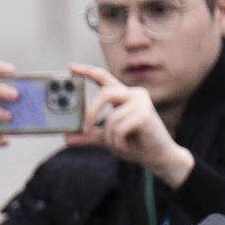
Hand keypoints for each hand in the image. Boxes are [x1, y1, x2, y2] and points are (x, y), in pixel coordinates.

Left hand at [68, 66, 193, 185]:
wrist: (157, 157)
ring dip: (110, 137)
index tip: (70, 67)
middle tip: (84, 129)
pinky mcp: (145, 115)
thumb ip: (88, 136)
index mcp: (123, 96)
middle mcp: (133, 94)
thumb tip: (67, 138)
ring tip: (119, 145)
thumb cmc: (135, 144)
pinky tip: (127, 147)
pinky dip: (118, 142)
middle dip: (91, 112)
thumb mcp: (107, 139)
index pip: (103, 78)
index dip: (87, 72)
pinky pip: (119, 128)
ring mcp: (141, 103)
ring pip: (111, 117)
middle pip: (105, 93)